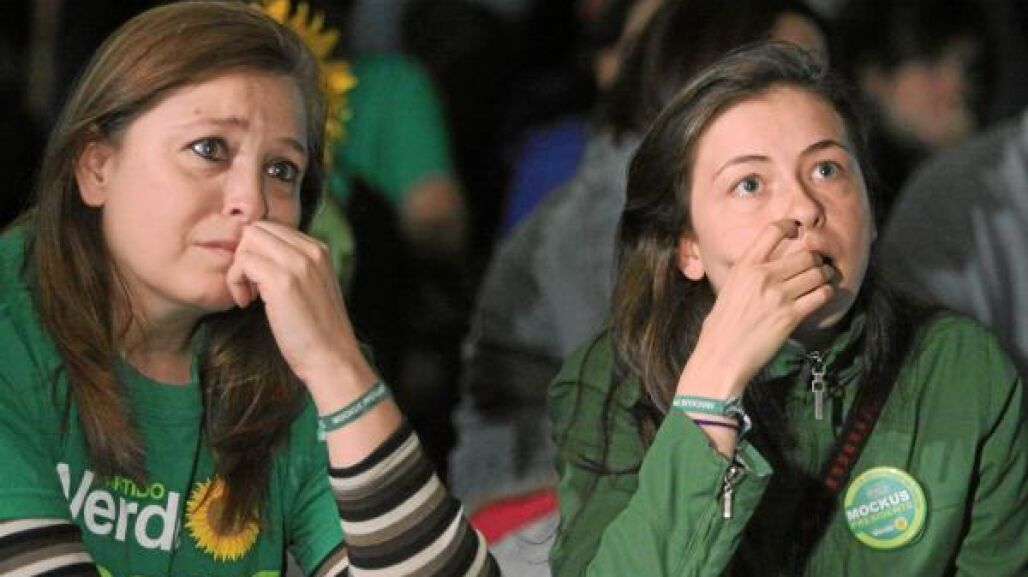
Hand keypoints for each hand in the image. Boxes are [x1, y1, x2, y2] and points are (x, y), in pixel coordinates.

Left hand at [225, 221, 374, 395]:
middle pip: (258, 229)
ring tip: (249, 296)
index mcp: (319, 250)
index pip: (273, 229)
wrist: (332, 358)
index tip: (259, 282)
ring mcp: (298, 263)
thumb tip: (258, 258)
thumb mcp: (311, 288)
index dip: (258, 253)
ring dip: (239, 267)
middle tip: (250, 288)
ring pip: (248, 240)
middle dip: (245, 256)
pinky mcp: (283, 280)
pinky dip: (236, 281)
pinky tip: (247, 303)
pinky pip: (242, 261)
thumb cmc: (317, 332)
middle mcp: (311, 250)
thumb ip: (293, 267)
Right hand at [678, 219, 834, 398]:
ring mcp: (778, 296)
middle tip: (816, 266)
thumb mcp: (728, 289)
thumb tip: (766, 266)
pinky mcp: (790, 316)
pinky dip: (826, 293)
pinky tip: (821, 296)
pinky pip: (821, 295)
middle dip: (814, 260)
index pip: (773, 231)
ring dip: (824, 276)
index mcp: (744, 266)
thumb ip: (748, 274)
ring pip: (817, 273)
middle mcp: (762, 276)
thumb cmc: (720, 328)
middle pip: (805, 254)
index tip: (799, 231)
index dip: (791, 226)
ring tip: (823, 280)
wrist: (720, 357)